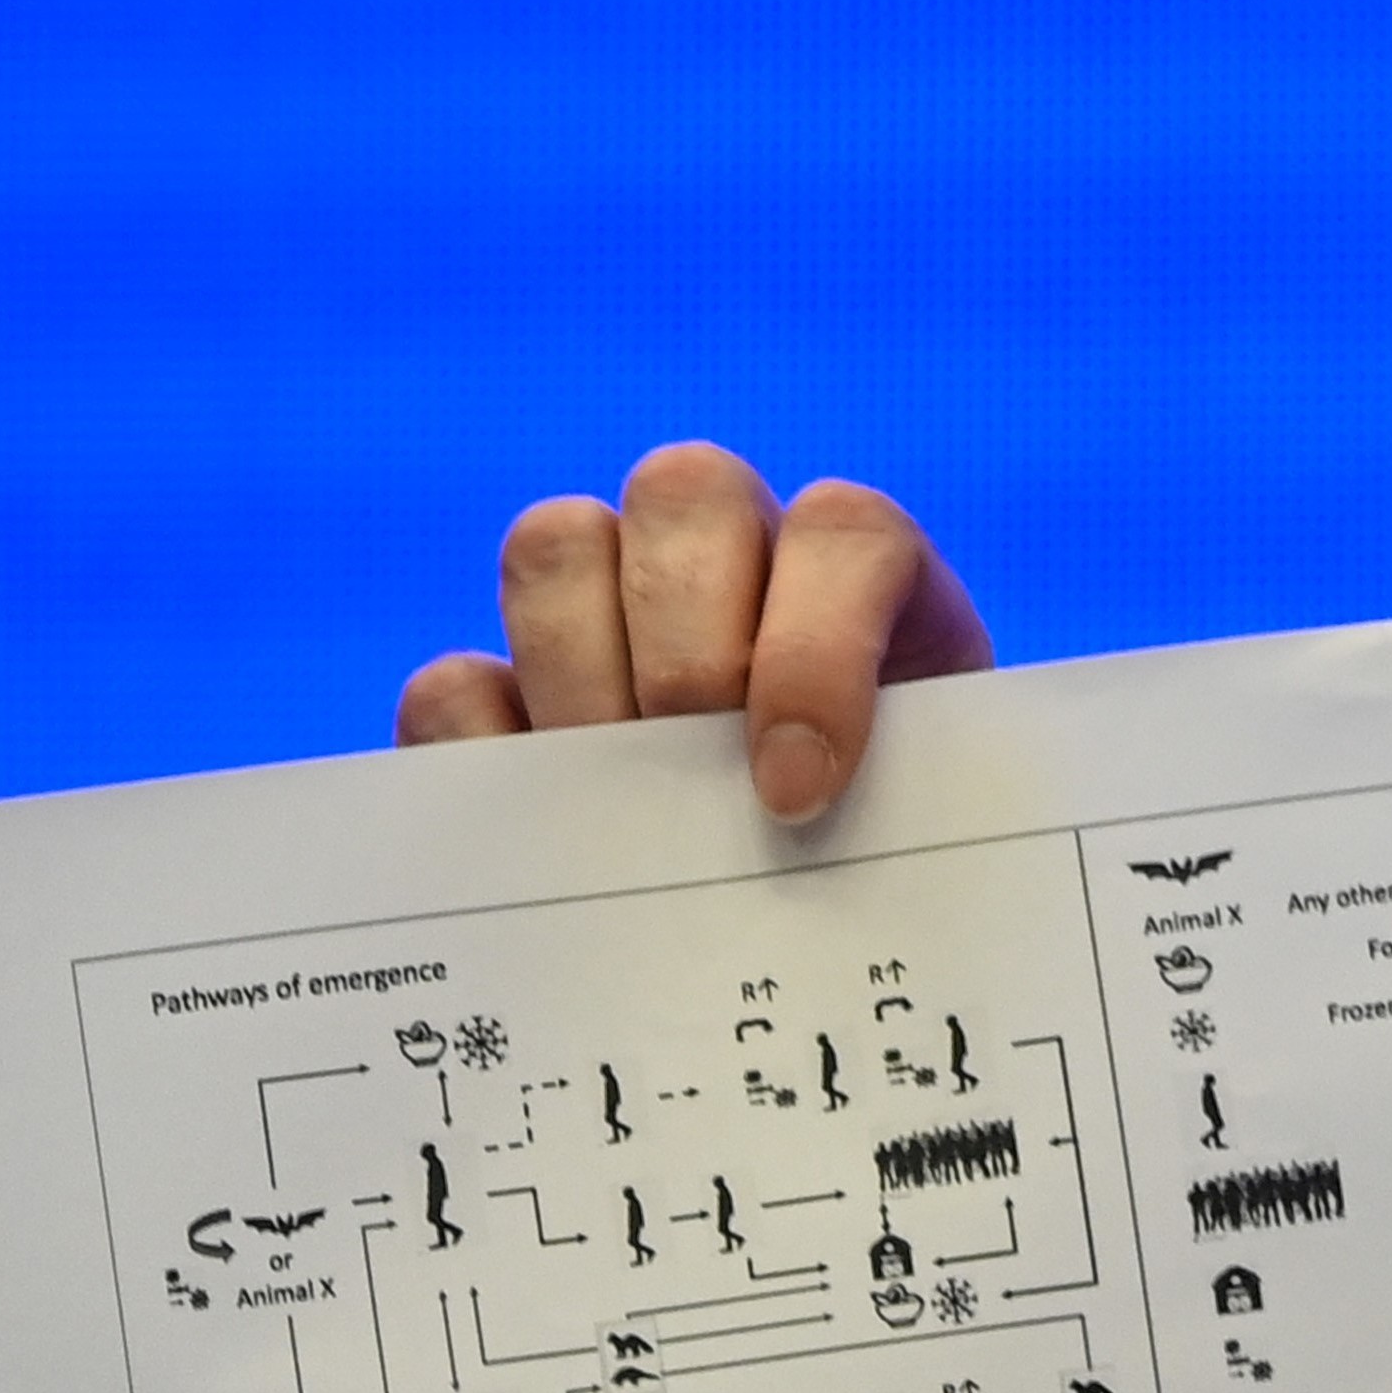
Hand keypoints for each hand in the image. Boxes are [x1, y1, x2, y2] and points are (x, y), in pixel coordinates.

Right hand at [394, 443, 992, 822]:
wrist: (845, 899)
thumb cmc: (907, 845)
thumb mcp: (935, 812)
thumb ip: (914, 794)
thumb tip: (847, 833)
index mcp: (859, 570)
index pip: (844, 529)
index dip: (819, 646)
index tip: (801, 790)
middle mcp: (729, 552)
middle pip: (684, 493)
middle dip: (692, 656)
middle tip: (714, 790)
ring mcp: (606, 605)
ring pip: (557, 545)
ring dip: (581, 681)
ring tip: (625, 815)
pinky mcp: (508, 694)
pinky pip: (457, 681)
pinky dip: (488, 753)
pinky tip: (546, 834)